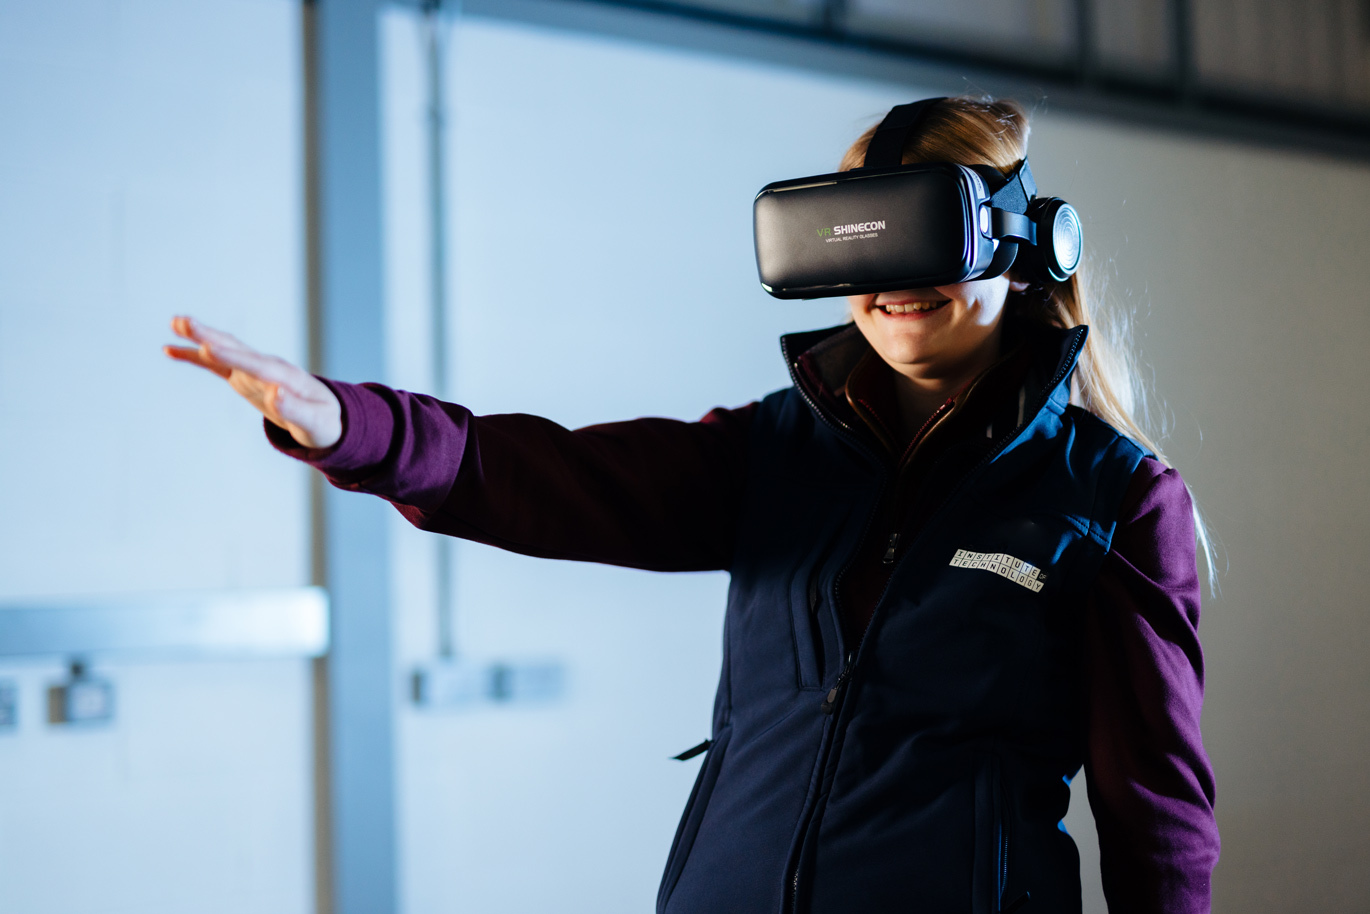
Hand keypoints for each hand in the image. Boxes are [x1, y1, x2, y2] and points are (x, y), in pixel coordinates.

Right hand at [164, 316, 342, 448]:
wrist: (328, 416)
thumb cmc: (324, 422)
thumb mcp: (315, 423)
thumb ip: (295, 409)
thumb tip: (275, 392)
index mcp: (285, 377)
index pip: (255, 365)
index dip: (232, 356)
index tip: (208, 347)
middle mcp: (267, 367)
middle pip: (236, 348)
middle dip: (210, 336)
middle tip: (184, 322)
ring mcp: (254, 370)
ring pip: (224, 349)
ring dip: (200, 337)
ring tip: (174, 322)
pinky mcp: (245, 377)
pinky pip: (215, 364)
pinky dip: (194, 356)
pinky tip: (169, 349)